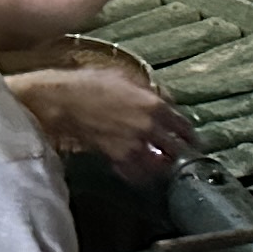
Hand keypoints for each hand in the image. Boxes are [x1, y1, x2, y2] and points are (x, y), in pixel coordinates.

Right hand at [4, 65, 190, 175]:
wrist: (61, 101)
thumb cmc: (89, 83)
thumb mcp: (122, 76)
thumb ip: (147, 89)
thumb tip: (164, 98)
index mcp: (153, 105)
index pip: (183, 126)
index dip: (189, 134)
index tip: (191, 139)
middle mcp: (149, 128)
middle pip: (176, 149)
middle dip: (181, 153)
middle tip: (183, 156)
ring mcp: (134, 146)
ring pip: (160, 165)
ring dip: (163, 166)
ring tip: (164, 166)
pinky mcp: (117, 159)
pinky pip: (137, 174)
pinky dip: (141, 175)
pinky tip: (142, 172)